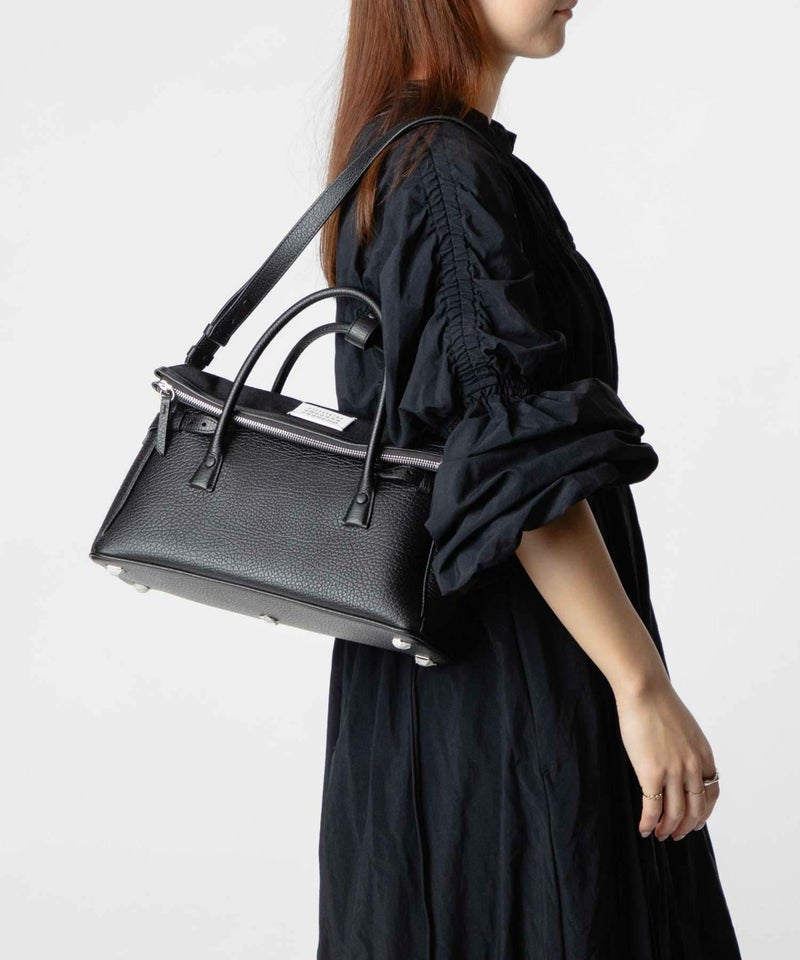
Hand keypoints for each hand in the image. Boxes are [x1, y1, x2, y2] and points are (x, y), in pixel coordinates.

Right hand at [614, 678, 719, 840]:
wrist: (644, 690)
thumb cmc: (659, 703)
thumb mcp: (686, 728)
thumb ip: (687, 749)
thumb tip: (679, 762)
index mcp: (704, 755)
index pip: (712, 794)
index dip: (704, 813)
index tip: (696, 822)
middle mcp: (694, 767)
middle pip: (695, 809)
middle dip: (686, 826)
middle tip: (676, 834)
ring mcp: (674, 771)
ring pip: (675, 813)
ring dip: (667, 829)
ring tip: (659, 834)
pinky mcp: (652, 773)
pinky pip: (653, 808)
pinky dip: (649, 822)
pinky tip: (644, 828)